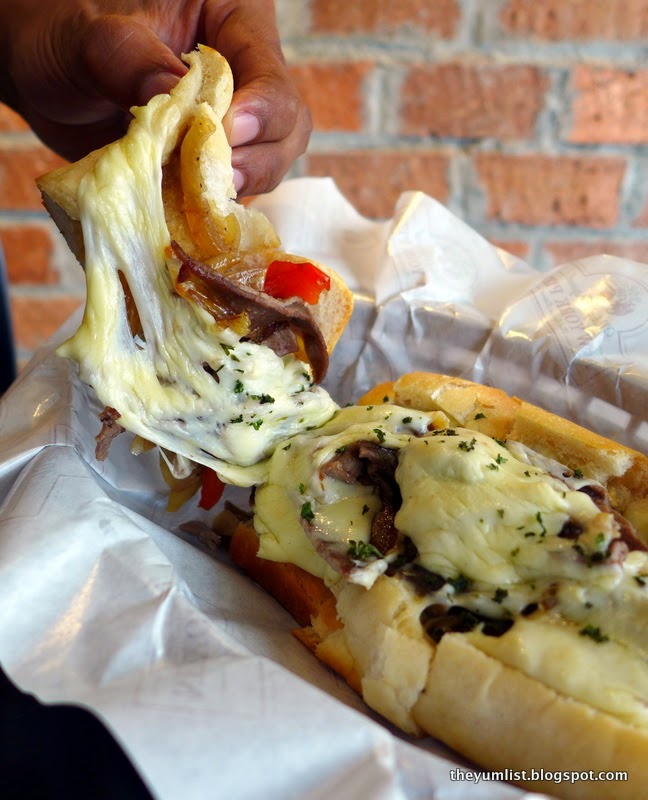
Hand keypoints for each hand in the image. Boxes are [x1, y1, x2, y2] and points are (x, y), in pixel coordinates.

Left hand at [0, 0, 310, 195]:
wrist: (41, 71)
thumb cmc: (64, 28)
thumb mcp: (92, 33)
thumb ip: (132, 60)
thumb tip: (177, 104)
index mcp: (232, 23)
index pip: (271, 75)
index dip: (262, 111)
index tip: (229, 134)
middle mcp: (243, 77)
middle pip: (286, 130)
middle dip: (258, 160)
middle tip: (220, 180)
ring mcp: (228, 126)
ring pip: (263, 166)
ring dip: (233, 190)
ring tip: (198, 201)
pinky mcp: (205, 163)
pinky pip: (225, 192)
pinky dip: (209, 210)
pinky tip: (188, 218)